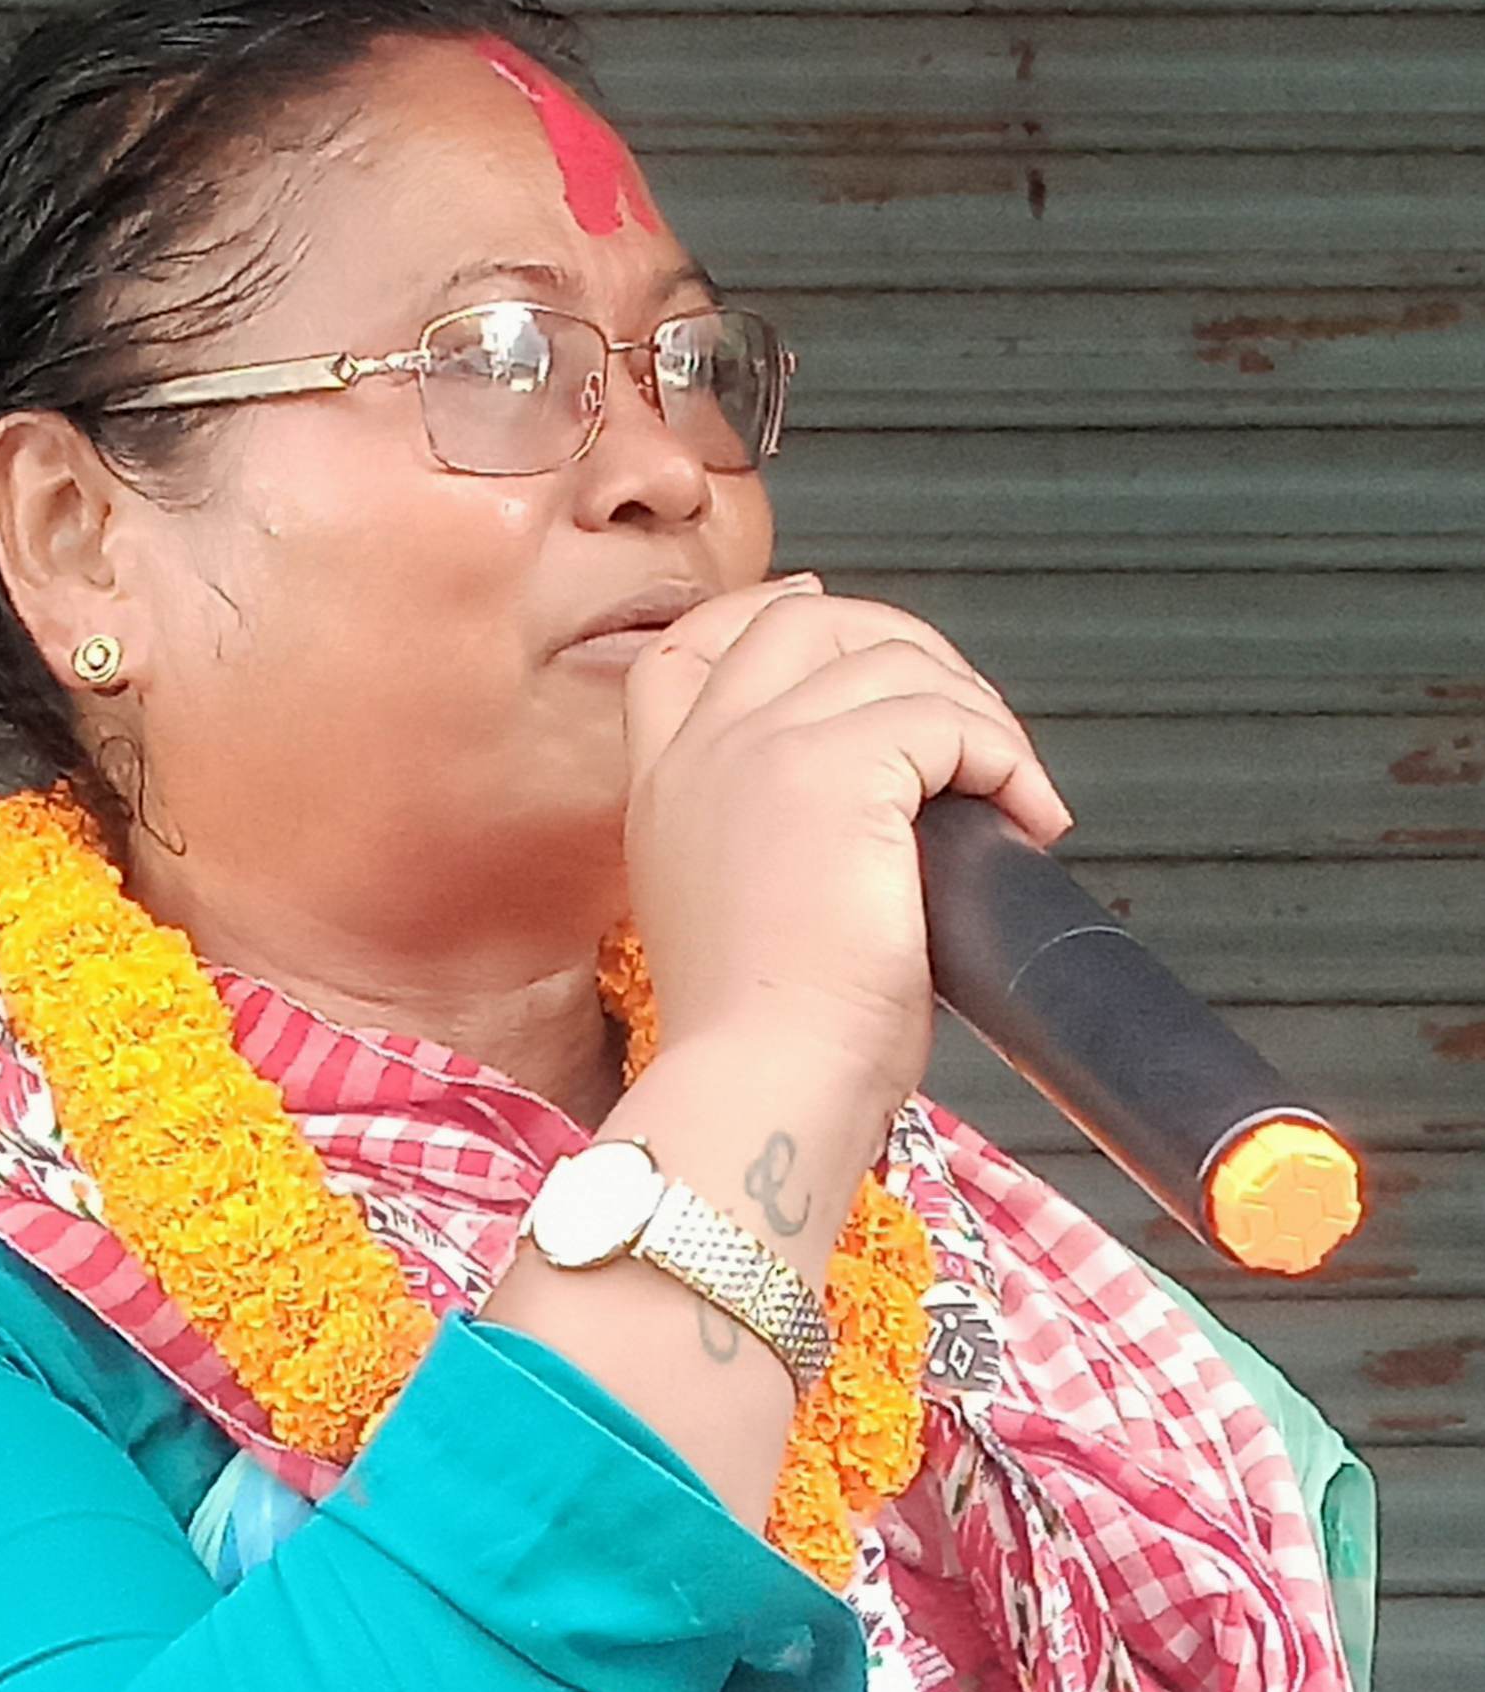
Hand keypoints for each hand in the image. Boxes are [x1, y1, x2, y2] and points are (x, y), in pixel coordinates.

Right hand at [622, 576, 1072, 1116]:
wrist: (762, 1082)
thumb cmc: (764, 1041)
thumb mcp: (729, 919)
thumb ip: (761, 841)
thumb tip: (868, 801)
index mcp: (665, 789)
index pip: (687, 650)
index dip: (760, 615)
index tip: (820, 609)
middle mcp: (701, 752)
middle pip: (798, 618)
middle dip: (897, 643)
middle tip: (963, 720)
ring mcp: (761, 748)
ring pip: (891, 659)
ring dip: (974, 713)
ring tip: (1010, 792)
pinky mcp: (834, 769)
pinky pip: (946, 715)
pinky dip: (1004, 755)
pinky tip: (1025, 815)